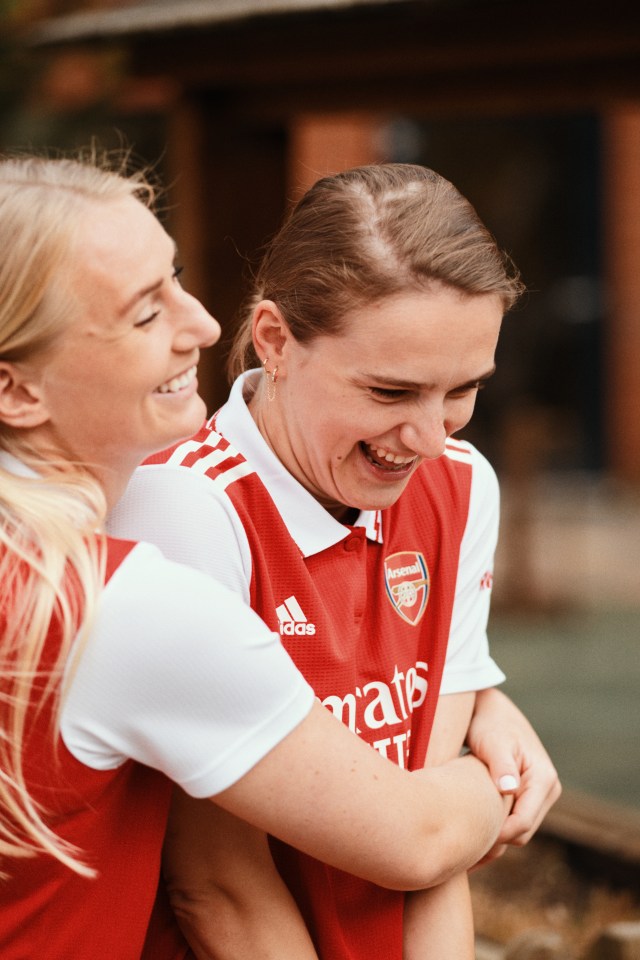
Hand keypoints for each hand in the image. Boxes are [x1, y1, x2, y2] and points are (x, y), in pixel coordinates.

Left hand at [465, 687, 560, 863]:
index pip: (522, 823)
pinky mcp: (526, 797)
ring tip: (461, 845)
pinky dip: (494, 829)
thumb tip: (510, 788)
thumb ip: (501, 765)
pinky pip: (512, 822)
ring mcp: (539, 795)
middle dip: (494, 841)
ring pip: (517, 831)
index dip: (496, 837)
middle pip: (521, 833)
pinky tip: (469, 835)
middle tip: (459, 849)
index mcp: (544, 779)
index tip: (467, 840)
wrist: (489, 709)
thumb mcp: (493, 741)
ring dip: (493, 837)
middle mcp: (548, 790)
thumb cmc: (489, 722)